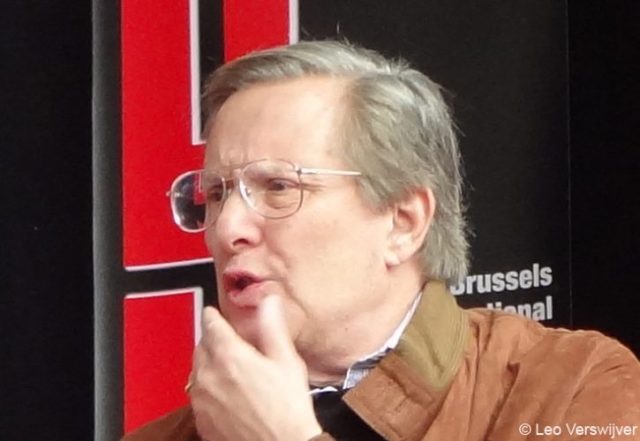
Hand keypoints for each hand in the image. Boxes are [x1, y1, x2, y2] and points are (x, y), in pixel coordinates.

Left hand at [189, 295, 322, 440]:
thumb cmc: (287, 407)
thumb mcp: (286, 361)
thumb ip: (272, 328)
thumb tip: (268, 301)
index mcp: (228, 355)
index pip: (210, 324)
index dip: (213, 316)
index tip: (214, 313)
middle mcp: (208, 374)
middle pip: (201, 346)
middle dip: (212, 340)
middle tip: (228, 341)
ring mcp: (201, 399)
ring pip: (197, 370)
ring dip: (208, 363)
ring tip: (228, 368)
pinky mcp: (200, 420)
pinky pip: (198, 394)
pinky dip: (208, 387)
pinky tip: (226, 393)